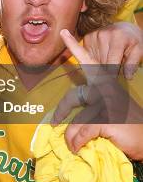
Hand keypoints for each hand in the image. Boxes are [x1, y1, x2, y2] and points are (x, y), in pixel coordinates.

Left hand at [53, 30, 142, 158]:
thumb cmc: (127, 128)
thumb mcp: (107, 114)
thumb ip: (88, 111)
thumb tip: (67, 123)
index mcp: (106, 85)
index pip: (88, 63)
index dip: (75, 48)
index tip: (64, 32)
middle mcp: (105, 91)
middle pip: (73, 97)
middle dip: (60, 110)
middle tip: (53, 123)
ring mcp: (106, 105)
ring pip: (75, 123)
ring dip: (71, 138)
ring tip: (73, 147)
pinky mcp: (106, 120)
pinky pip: (80, 133)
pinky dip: (76, 143)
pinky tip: (77, 149)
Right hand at [82, 21, 141, 79]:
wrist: (123, 28)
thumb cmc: (132, 41)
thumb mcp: (138, 50)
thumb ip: (132, 63)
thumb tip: (127, 77)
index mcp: (118, 38)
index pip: (111, 61)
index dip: (112, 73)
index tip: (112, 81)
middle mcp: (103, 35)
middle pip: (101, 62)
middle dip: (107, 69)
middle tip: (112, 72)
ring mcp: (93, 36)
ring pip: (93, 60)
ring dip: (99, 64)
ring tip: (108, 62)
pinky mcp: (87, 38)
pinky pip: (88, 55)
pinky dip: (94, 59)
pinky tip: (101, 57)